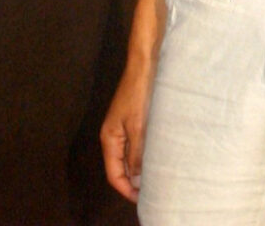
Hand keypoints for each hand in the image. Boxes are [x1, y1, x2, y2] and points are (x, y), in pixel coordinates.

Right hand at [100, 64, 154, 202]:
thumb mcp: (138, 125)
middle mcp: (113, 135)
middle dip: (132, 182)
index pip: (113, 173)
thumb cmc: (139, 92)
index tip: (142, 199)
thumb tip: (136, 179)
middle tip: (151, 193)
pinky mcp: (132, 120)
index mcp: (109, 138)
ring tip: (154, 179)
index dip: (126, 189)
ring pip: (128, 156)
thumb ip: (137, 153)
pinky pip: (134, 145)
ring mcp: (122, 127)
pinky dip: (142, 155)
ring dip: (138, 169)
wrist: (143, 64)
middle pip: (119, 167)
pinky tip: (155, 158)